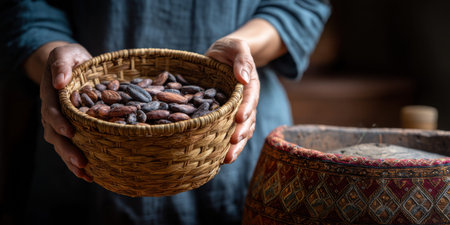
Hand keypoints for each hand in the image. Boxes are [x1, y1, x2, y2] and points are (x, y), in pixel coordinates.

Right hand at [39, 43, 92, 181]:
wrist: (70, 65)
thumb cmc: (71, 58)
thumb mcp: (66, 54)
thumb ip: (61, 64)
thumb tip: (59, 82)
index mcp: (52, 95)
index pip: (52, 111)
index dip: (59, 122)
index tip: (70, 131)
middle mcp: (53, 111)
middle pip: (55, 134)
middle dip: (67, 149)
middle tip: (81, 161)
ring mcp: (60, 122)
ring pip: (61, 144)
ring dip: (71, 160)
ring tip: (85, 174)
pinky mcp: (70, 128)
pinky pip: (71, 146)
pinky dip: (76, 161)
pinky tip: (89, 174)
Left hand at [206, 37, 259, 163]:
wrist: (225, 54)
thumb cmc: (230, 48)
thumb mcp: (236, 47)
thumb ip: (242, 59)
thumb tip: (244, 77)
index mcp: (249, 84)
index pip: (249, 98)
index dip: (246, 108)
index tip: (240, 119)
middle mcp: (246, 100)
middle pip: (248, 119)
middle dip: (241, 133)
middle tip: (233, 145)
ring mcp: (239, 110)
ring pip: (242, 130)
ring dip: (236, 146)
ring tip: (227, 159)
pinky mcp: (228, 116)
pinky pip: (230, 131)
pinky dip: (227, 144)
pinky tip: (218, 158)